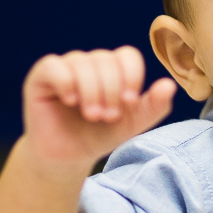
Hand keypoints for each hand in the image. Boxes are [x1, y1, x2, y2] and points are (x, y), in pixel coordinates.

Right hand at [23, 46, 177, 167]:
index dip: (131, 76)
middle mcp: (90, 63)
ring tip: (92, 115)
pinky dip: (66, 83)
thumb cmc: (101, 135)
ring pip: (83, 63)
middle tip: (108, 116)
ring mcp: (65, 67)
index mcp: (114, 69)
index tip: (129, 102)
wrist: (69, 156)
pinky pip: (54, 66)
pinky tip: (70, 101)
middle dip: (111, 91)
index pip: (127, 55)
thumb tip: (170, 85)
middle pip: (106, 60)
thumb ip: (154, 106)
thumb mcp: (133, 123)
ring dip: (92, 92)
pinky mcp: (42, 76)